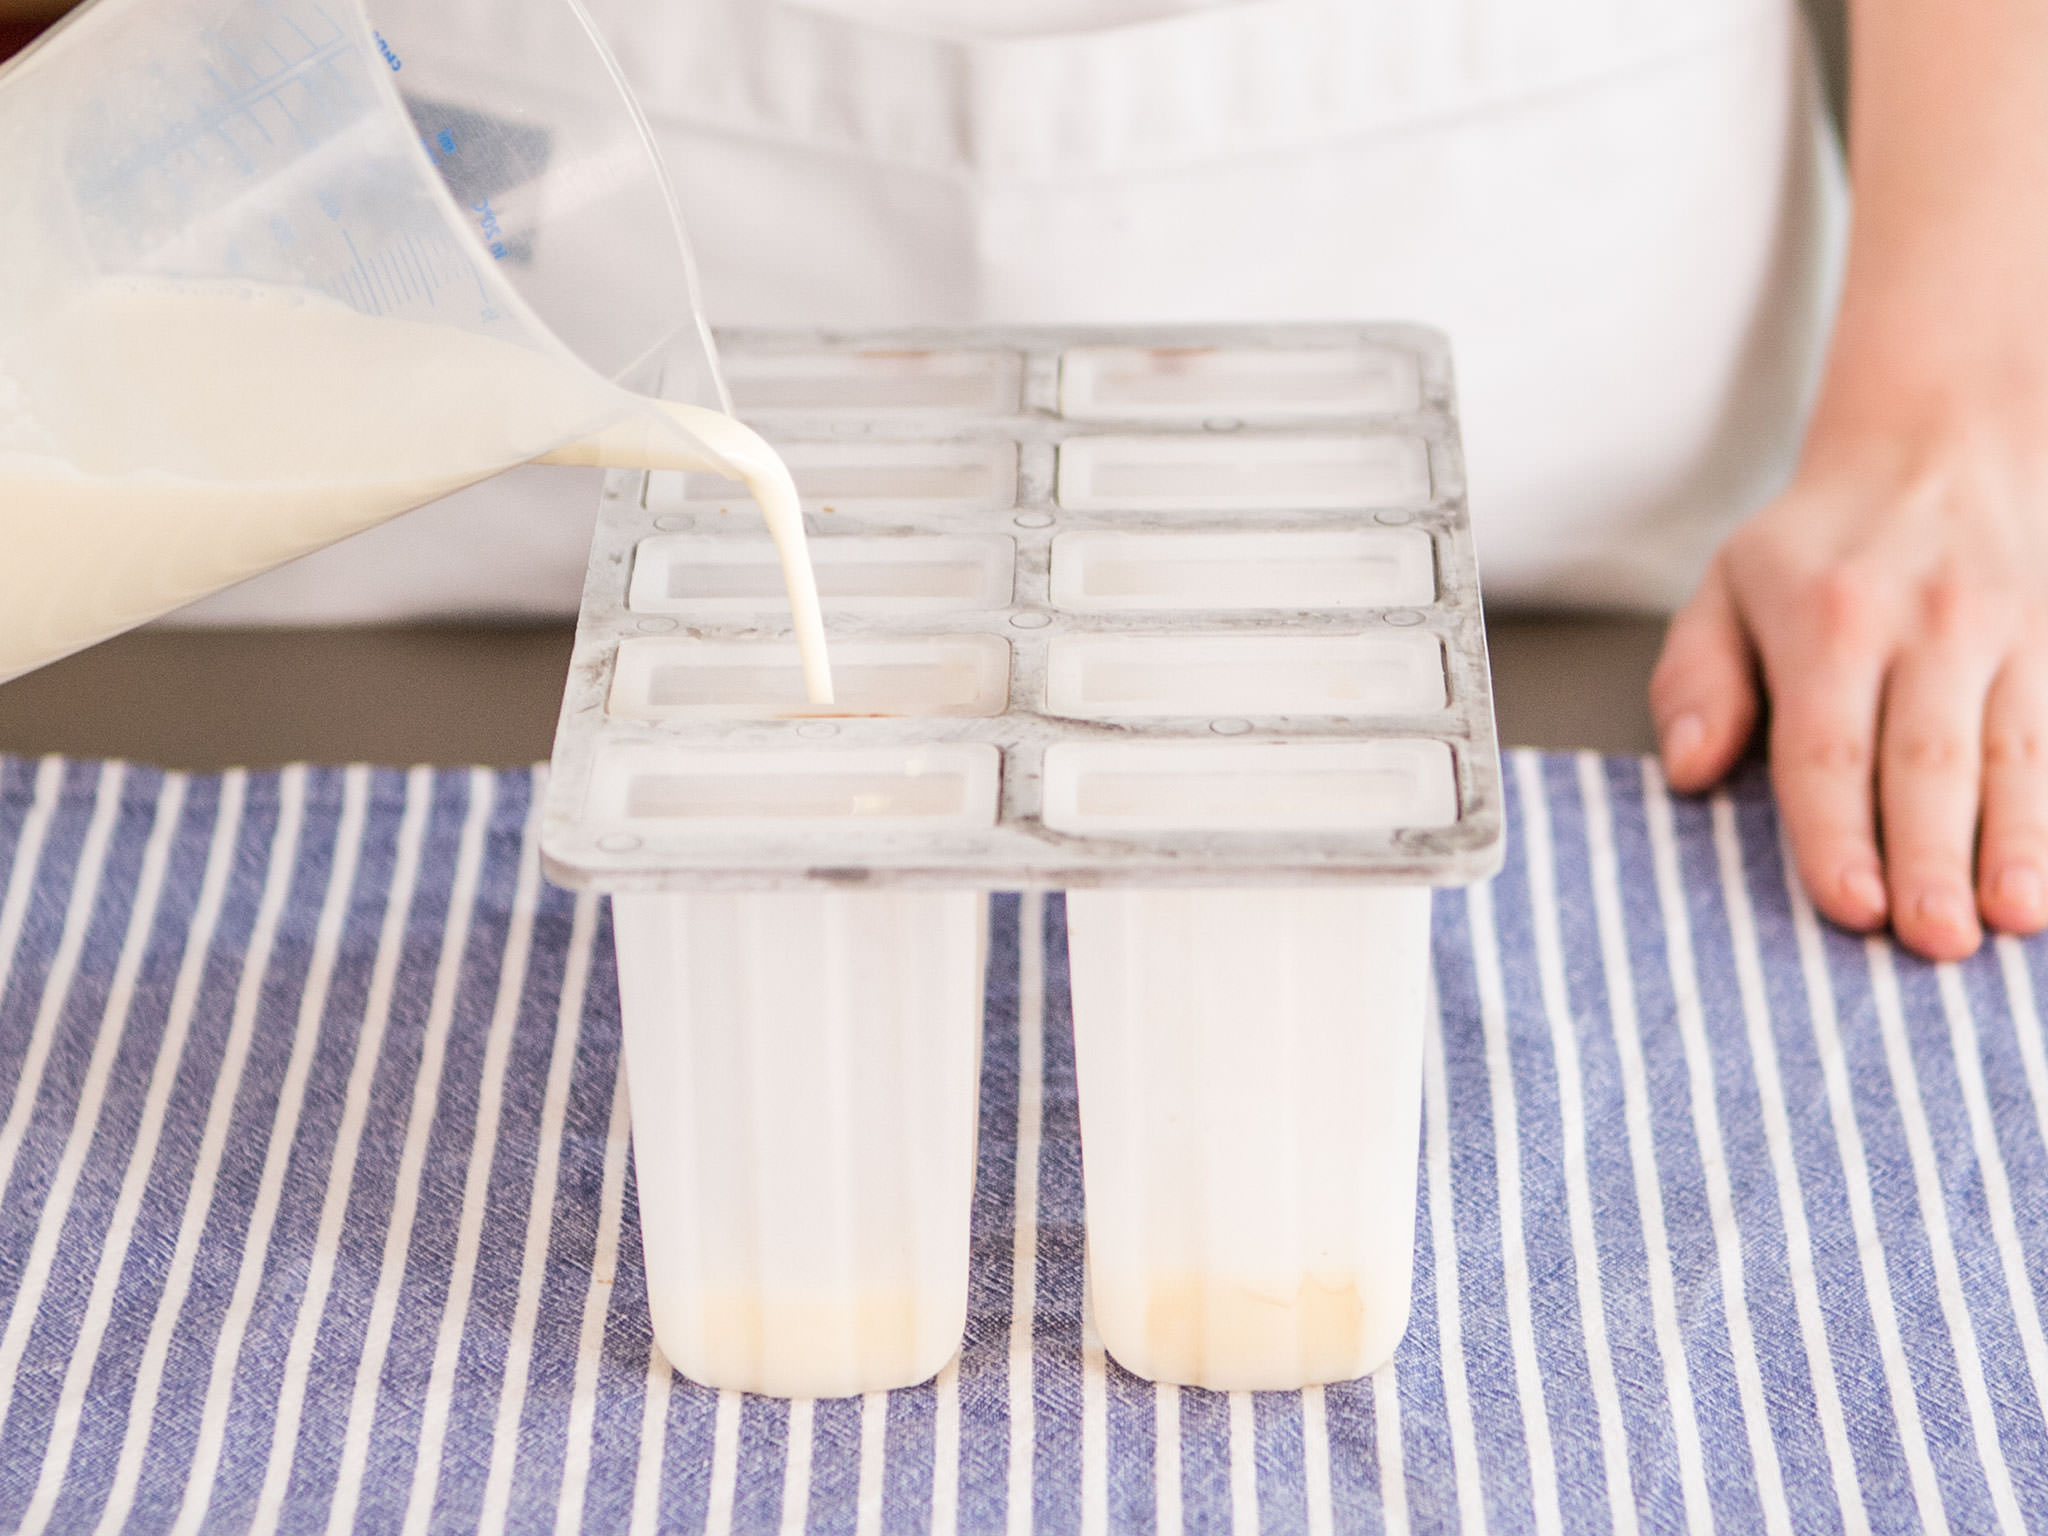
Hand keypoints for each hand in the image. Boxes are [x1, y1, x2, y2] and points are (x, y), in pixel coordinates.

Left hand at [1651, 411, 2047, 959]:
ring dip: (2016, 844)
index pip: (1827, 747)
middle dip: (1930, 858)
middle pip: (1926, 761)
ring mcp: (2007, 631)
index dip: (1837, 832)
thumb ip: (1697, 680)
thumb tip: (1689, 769)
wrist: (1942, 442)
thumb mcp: (1727, 588)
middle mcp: (1925, 622)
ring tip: (2009, 921)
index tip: (1848, 906)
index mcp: (1827, 616)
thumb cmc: (1816, 545)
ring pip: (2014, 753)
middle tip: (1932, 942)